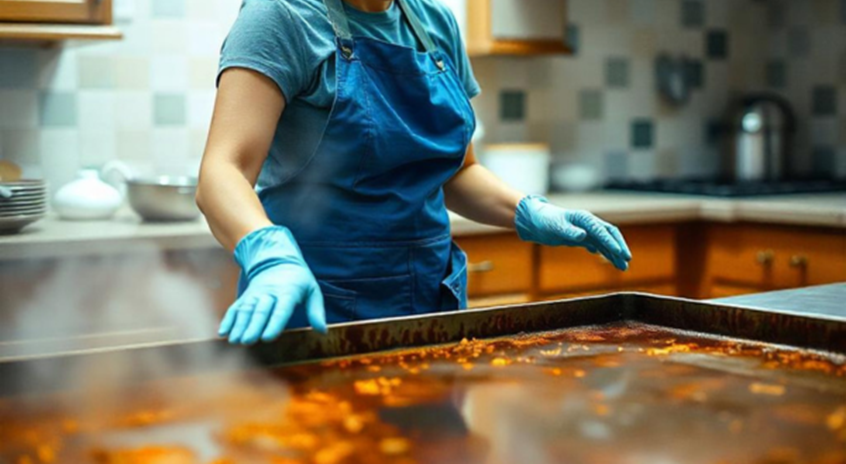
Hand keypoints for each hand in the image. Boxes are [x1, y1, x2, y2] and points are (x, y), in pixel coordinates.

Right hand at [219, 226, 326, 343]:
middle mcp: (269, 293)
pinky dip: (228, 319)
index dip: (274, 323)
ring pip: (246, 310)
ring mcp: (255, 294)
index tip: (267, 338)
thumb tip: (322, 331)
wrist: (277, 260)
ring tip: (235, 341)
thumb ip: (316, 310)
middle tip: (248, 341)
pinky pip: (235, 307)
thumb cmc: (299, 280)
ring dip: (239, 325)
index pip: (281, 309)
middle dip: (253, 326)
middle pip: (260, 311)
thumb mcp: (312, 290)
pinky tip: (222, 332)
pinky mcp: (246, 297)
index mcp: (288, 292)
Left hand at [515, 195, 631, 270]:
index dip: (612, 243)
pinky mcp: (581, 237)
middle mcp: (588, 224)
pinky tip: (608, 260)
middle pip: (610, 234)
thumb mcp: (555, 227)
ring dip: (614, 253)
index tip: (620, 254)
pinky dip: (604, 252)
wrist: (536, 220)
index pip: (602, 231)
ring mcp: (586, 230)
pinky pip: (597, 245)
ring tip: (623, 267)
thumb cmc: (545, 221)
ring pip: (605, 242)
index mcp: (584, 219)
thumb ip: (569, 232)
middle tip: (627, 260)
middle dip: (619, 247)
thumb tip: (583, 236)